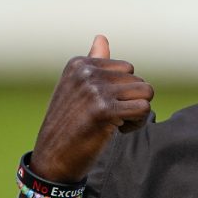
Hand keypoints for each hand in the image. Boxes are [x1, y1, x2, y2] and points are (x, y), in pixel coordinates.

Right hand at [29, 35, 153, 182]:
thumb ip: (93, 62)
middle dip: (131, 101)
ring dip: (136, 113)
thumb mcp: (76, 88)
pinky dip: (136, 124)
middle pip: (138, 80)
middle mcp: (86, 72)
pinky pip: (143, 109)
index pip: (127, 69)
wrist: (52, 159)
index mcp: (79, 63)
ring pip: (145, 93)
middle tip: (109, 118)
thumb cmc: (69, 124)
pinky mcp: (104, 110)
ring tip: (114, 123)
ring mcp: (94, 90)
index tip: (102, 105)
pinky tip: (117, 131)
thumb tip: (102, 37)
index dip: (122, 91)